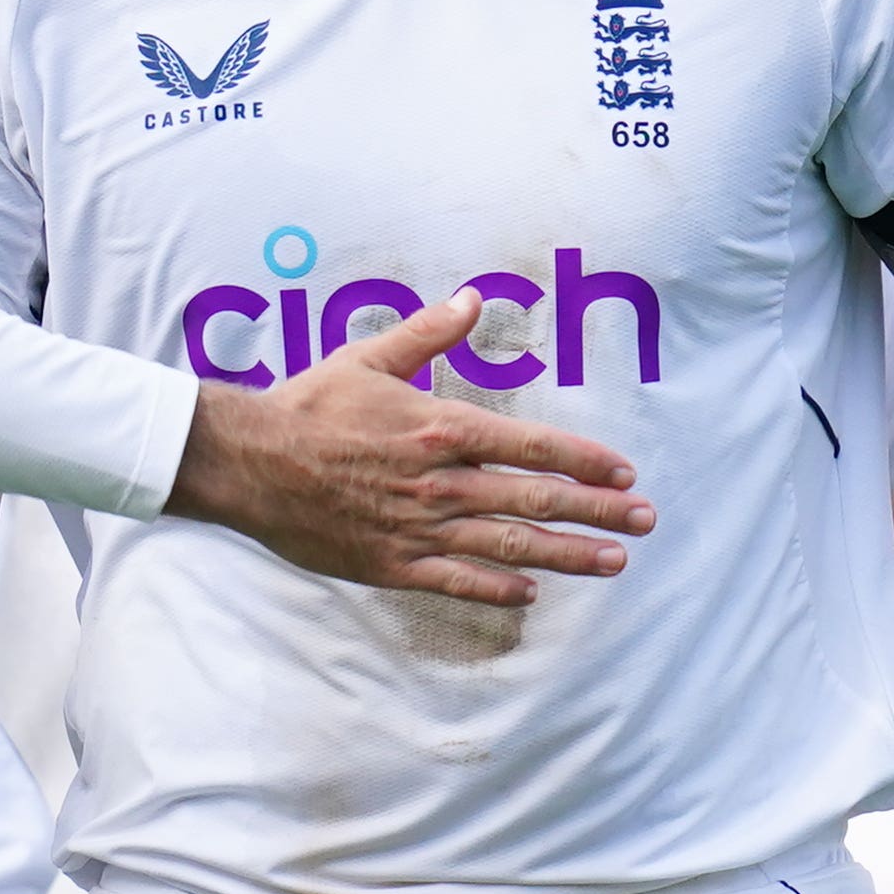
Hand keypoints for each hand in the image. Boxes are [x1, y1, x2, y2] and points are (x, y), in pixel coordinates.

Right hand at [169, 291, 653, 605]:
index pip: (533, 446)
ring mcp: (418, 529)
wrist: (248, 461)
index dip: (585, 460)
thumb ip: (429, 333)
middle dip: (597, 511)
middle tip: (645, 520)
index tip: (624, 472)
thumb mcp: (369, 357)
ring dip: (567, 554)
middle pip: (534, 500)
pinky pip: (456, 582)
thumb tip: (473, 299)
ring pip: (507, 546)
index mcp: (441, 428)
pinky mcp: (390, 564)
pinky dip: (497, 590)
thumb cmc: (308, 406)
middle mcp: (439, 483)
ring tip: (613, 561)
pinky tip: (532, 594)